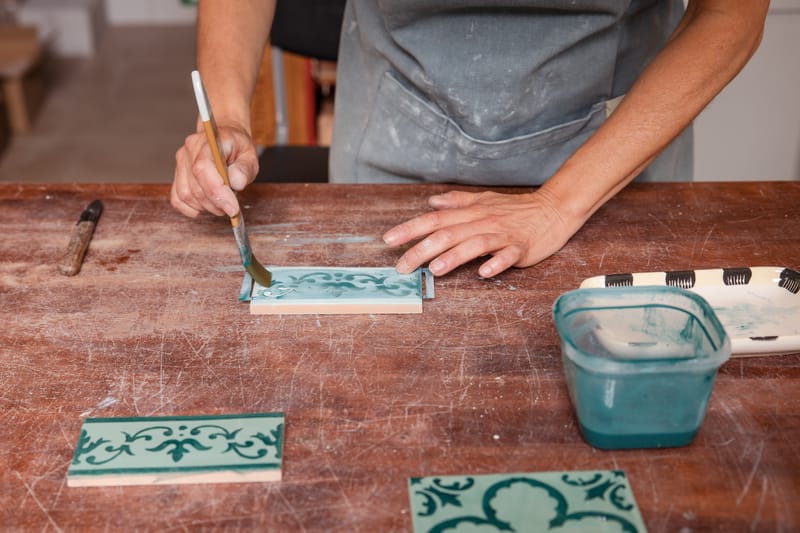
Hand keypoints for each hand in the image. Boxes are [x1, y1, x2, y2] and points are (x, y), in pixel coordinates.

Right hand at [171, 124, 258, 217]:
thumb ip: (245, 168)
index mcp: (209, 142)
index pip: (203, 169)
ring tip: (221, 202)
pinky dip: (192, 208)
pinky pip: (178, 199)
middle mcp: (190, 150)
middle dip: (216, 204)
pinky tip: (207, 204)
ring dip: (206, 207)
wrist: (225, 140)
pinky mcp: (177, 175)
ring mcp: (180, 162)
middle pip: (195, 186)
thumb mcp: (250, 155)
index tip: (232, 208)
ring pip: (186, 195)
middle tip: (231, 206)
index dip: (217, 193)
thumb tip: (236, 182)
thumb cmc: (237, 147)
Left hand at [382, 189, 584, 277]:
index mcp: (471, 212)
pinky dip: (496, 263)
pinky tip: (484, 273)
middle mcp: (483, 221)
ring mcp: (502, 234)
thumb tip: (432, 201)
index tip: (388, 240)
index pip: (435, 219)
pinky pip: (507, 255)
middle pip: (448, 233)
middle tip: (402, 266)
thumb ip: (457, 202)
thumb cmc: (516, 209)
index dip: (411, 229)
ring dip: (454, 256)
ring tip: (435, 269)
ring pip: (474, 243)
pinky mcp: (521, 247)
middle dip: (422, 249)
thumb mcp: (484, 201)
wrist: (553, 209)